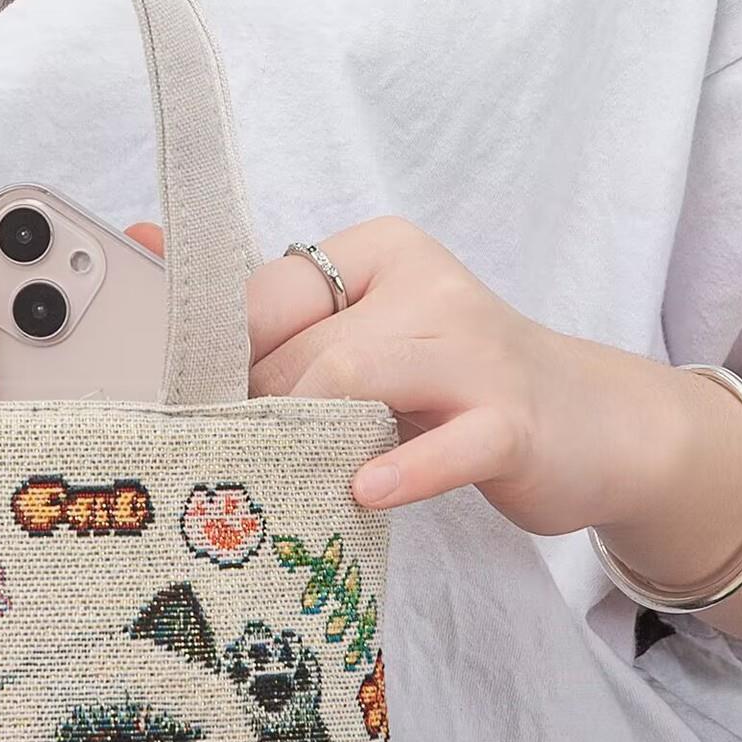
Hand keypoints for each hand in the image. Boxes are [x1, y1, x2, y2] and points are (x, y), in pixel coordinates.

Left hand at [128, 215, 705, 538]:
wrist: (595, 423)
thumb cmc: (455, 388)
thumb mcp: (368, 339)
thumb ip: (275, 319)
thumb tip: (146, 251)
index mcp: (382, 252)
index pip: (268, 295)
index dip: (220, 363)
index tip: (191, 415)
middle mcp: (427, 285)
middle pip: (302, 349)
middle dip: (258, 414)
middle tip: (232, 467)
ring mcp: (476, 351)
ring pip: (352, 381)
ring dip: (305, 438)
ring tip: (283, 481)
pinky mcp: (514, 420)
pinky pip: (447, 444)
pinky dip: (402, 470)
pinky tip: (365, 491)